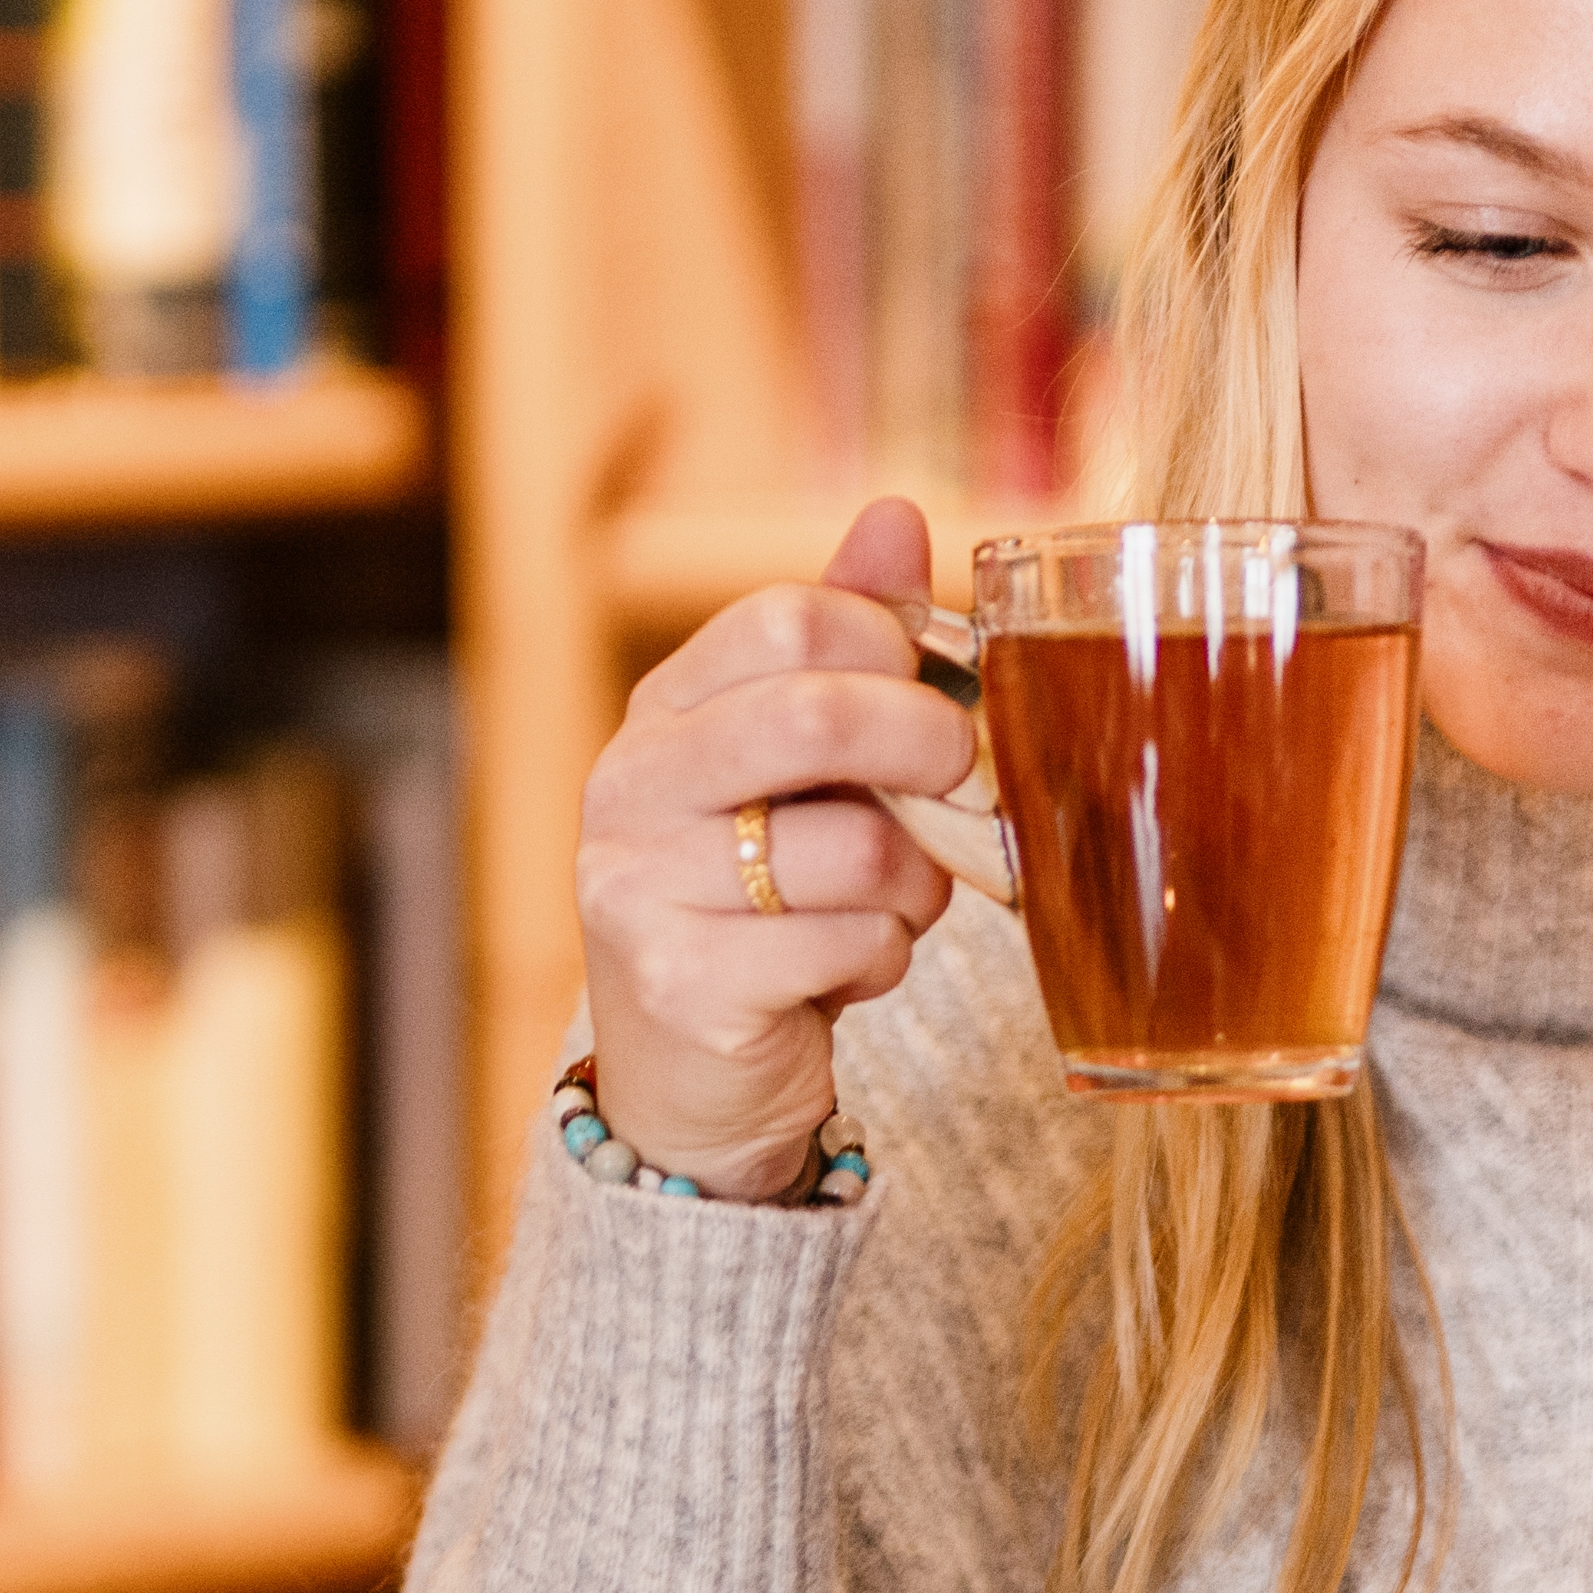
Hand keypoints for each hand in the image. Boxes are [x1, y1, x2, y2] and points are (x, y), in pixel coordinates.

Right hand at [576, 500, 980, 1200]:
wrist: (694, 1078)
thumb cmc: (767, 899)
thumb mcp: (800, 763)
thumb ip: (845, 640)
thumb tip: (895, 514)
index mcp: (662, 711)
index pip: (789, 618)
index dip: (896, 651)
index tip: (936, 697)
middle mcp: (628, 787)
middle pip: (816, 713)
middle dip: (929, 747)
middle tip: (963, 782)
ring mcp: (640, 888)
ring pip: (856, 850)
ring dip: (917, 885)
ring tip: (893, 905)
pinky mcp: (682, 985)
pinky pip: (847, 945)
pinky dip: (883, 959)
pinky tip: (850, 969)